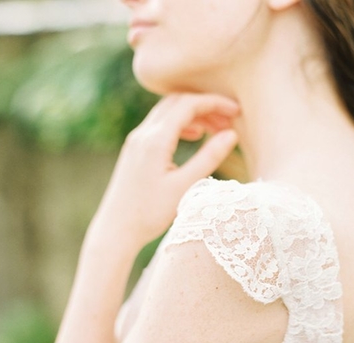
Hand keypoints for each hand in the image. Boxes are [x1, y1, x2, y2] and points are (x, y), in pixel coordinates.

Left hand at [90, 92, 240, 251]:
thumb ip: (209, 158)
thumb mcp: (185, 187)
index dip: (215, 103)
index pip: (188, 105)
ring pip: (168, 111)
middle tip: (230, 120)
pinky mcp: (135, 149)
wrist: (116, 230)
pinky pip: (160, 124)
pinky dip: (181, 123)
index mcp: (155, 140)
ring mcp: (136, 140)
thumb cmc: (150, 214)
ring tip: (217, 129)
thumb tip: (232, 135)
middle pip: (177, 102)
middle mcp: (143, 133)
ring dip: (194, 114)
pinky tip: (194, 136)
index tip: (237, 112)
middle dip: (206, 106)